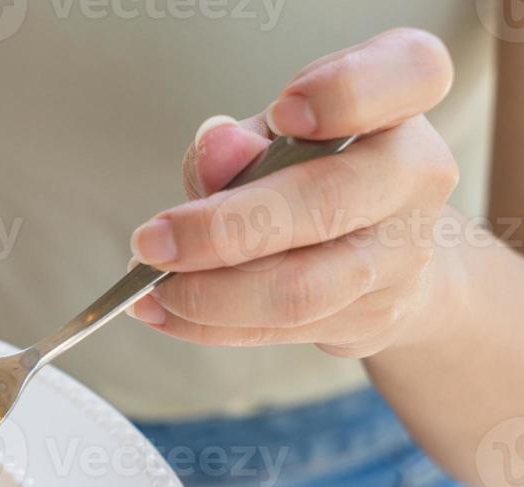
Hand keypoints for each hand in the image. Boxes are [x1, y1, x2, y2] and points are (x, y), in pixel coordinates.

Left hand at [127, 28, 461, 358]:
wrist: (382, 249)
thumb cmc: (315, 169)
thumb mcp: (275, 135)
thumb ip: (242, 142)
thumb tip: (216, 151)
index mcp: (402, 98)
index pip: (410, 74)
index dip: (346, 92)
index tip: (284, 110)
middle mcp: (417, 173)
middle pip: (327, 202)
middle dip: (222, 229)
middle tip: (151, 241)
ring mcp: (404, 252)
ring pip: (301, 288)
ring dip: (209, 294)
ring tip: (151, 287)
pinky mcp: (375, 315)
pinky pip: (281, 329)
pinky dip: (209, 324)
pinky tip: (163, 310)